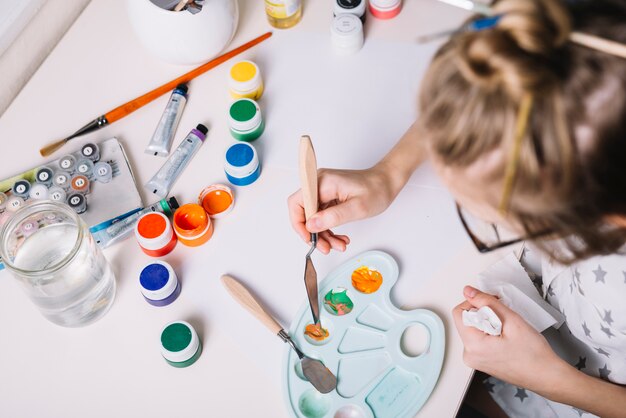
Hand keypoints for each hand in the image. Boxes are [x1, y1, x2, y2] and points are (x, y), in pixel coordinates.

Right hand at [287, 167, 395, 253]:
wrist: (386, 182)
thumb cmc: (376, 190)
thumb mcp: (357, 208)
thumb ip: (333, 217)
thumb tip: (311, 226)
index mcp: (322, 182)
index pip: (297, 203)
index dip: (299, 223)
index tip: (309, 239)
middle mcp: (319, 184)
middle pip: (304, 213)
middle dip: (314, 233)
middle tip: (326, 247)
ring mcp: (323, 191)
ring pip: (313, 218)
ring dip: (323, 235)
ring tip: (338, 245)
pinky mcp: (328, 197)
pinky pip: (322, 217)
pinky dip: (329, 229)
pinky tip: (340, 237)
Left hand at [452, 286, 569, 392]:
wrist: (546, 376)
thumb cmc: (533, 354)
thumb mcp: (511, 320)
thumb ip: (486, 302)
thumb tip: (469, 291)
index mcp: (472, 346)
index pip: (459, 312)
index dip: (476, 303)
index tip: (492, 304)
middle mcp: (469, 355)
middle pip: (466, 321)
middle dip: (484, 313)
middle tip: (504, 317)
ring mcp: (475, 360)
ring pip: (474, 329)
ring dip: (488, 323)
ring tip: (507, 329)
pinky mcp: (481, 361)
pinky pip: (479, 339)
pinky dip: (490, 332)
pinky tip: (506, 337)